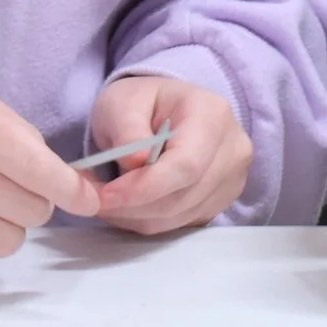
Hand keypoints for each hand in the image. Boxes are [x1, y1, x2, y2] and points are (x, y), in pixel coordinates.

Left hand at [88, 74, 252, 233]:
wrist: (165, 112)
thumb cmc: (143, 103)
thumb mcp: (123, 101)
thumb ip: (127, 129)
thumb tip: (136, 164)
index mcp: (212, 114)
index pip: (185, 165)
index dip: (144, 187)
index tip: (105, 196)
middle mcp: (233, 149)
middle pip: (182, 196)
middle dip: (132, 205)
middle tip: (94, 201)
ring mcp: (232, 178)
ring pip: (178, 216)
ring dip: (135, 216)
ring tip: (107, 200)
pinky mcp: (222, 201)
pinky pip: (181, 224)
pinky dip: (148, 220)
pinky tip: (130, 203)